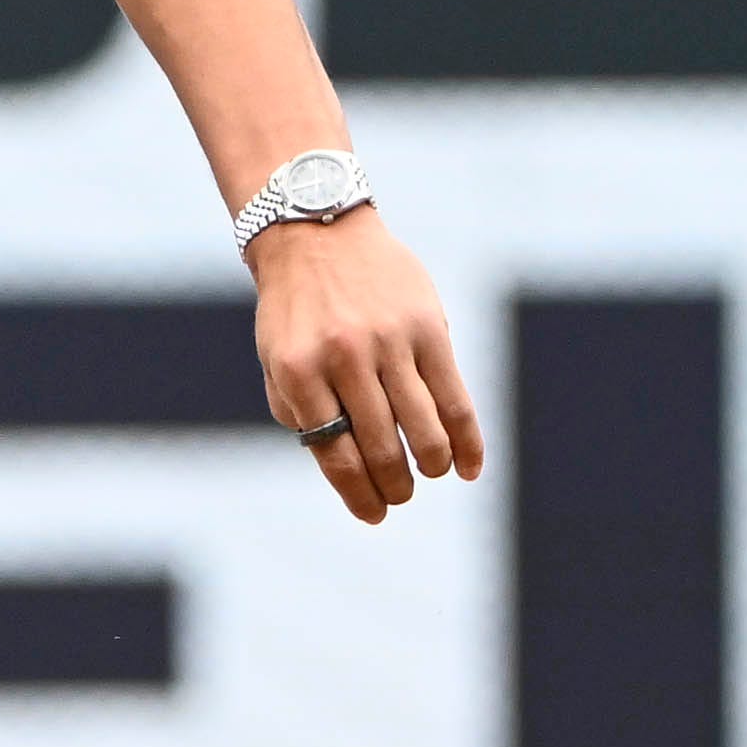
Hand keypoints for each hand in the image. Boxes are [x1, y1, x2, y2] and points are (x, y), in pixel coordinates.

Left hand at [254, 205, 480, 523]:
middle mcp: (343, 357)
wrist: (317, 231)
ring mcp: (388, 341)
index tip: (374, 515)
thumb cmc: (297, 309)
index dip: (359, 494)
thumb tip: (346, 471)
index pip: (336, 454)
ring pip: (422, 428)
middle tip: (400, 496)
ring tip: (428, 473)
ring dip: (430, 465)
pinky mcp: (427, 327)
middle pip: (380, 446)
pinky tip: (469, 467)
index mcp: (299, 372)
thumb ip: (302, 412)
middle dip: (394, 485)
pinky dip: (467, 440)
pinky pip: (455, 397)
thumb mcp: (277, 360)